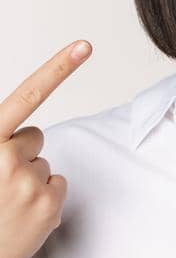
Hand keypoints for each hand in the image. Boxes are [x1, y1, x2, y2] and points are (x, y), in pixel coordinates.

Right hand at [0, 41, 90, 257]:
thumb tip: (23, 134)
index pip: (25, 96)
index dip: (57, 68)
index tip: (85, 44)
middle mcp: (5, 157)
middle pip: (35, 136)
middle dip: (20, 152)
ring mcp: (29, 181)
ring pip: (45, 162)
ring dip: (29, 177)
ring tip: (4, 202)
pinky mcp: (49, 204)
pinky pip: (56, 184)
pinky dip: (43, 197)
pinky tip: (20, 214)